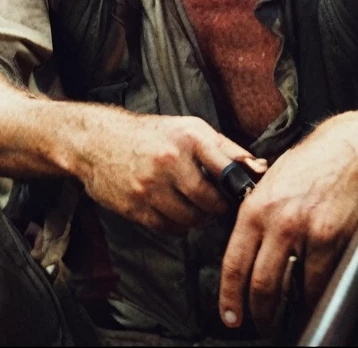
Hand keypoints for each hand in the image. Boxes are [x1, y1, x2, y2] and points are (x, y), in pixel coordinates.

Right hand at [76, 111, 265, 234]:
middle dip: (217, 207)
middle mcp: (170, 160)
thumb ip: (225, 148)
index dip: (238, 187)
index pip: (228, 170)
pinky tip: (173, 210)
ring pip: (191, 219)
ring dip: (198, 218)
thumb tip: (260, 168)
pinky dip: (177, 224)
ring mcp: (150, 186)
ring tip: (193, 205)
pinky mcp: (135, 206)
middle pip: (210, 201)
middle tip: (214, 202)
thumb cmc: (150, 135)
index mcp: (188, 137)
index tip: (238, 192)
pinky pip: (169, 228)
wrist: (96, 141)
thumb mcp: (188, 128)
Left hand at [218, 118, 357, 328]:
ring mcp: (304, 231)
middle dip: (258, 313)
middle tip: (260, 325)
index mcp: (253, 209)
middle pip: (260, 283)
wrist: (347, 150)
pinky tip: (312, 303)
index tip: (230, 316)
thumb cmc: (307, 166)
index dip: (230, 296)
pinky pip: (319, 281)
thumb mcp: (267, 185)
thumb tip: (246, 250)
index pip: (233, 262)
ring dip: (287, 311)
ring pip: (289, 286)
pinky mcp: (331, 238)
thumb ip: (254, 216)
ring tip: (287, 319)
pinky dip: (315, 298)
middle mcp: (275, 222)